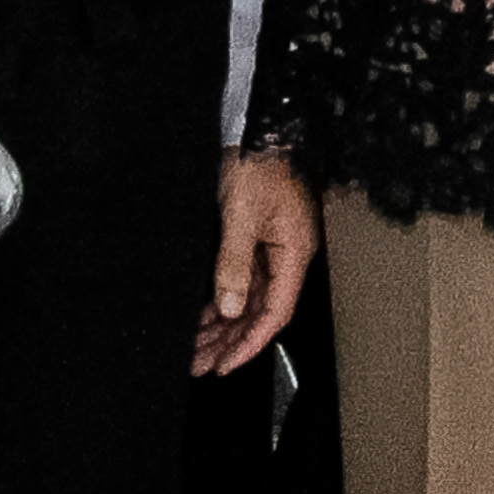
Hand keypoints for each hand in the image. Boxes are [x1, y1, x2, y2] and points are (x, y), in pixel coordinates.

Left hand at [194, 149, 316, 376]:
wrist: (260, 129)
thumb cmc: (259, 162)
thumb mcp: (240, 215)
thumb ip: (234, 264)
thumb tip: (231, 307)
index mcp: (295, 252)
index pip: (275, 312)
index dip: (249, 343)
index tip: (225, 364)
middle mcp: (288, 254)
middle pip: (261, 311)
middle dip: (231, 341)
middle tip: (202, 363)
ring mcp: (275, 247)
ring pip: (251, 299)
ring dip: (225, 325)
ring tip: (198, 348)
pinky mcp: (260, 238)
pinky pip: (244, 281)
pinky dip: (225, 300)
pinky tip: (206, 316)